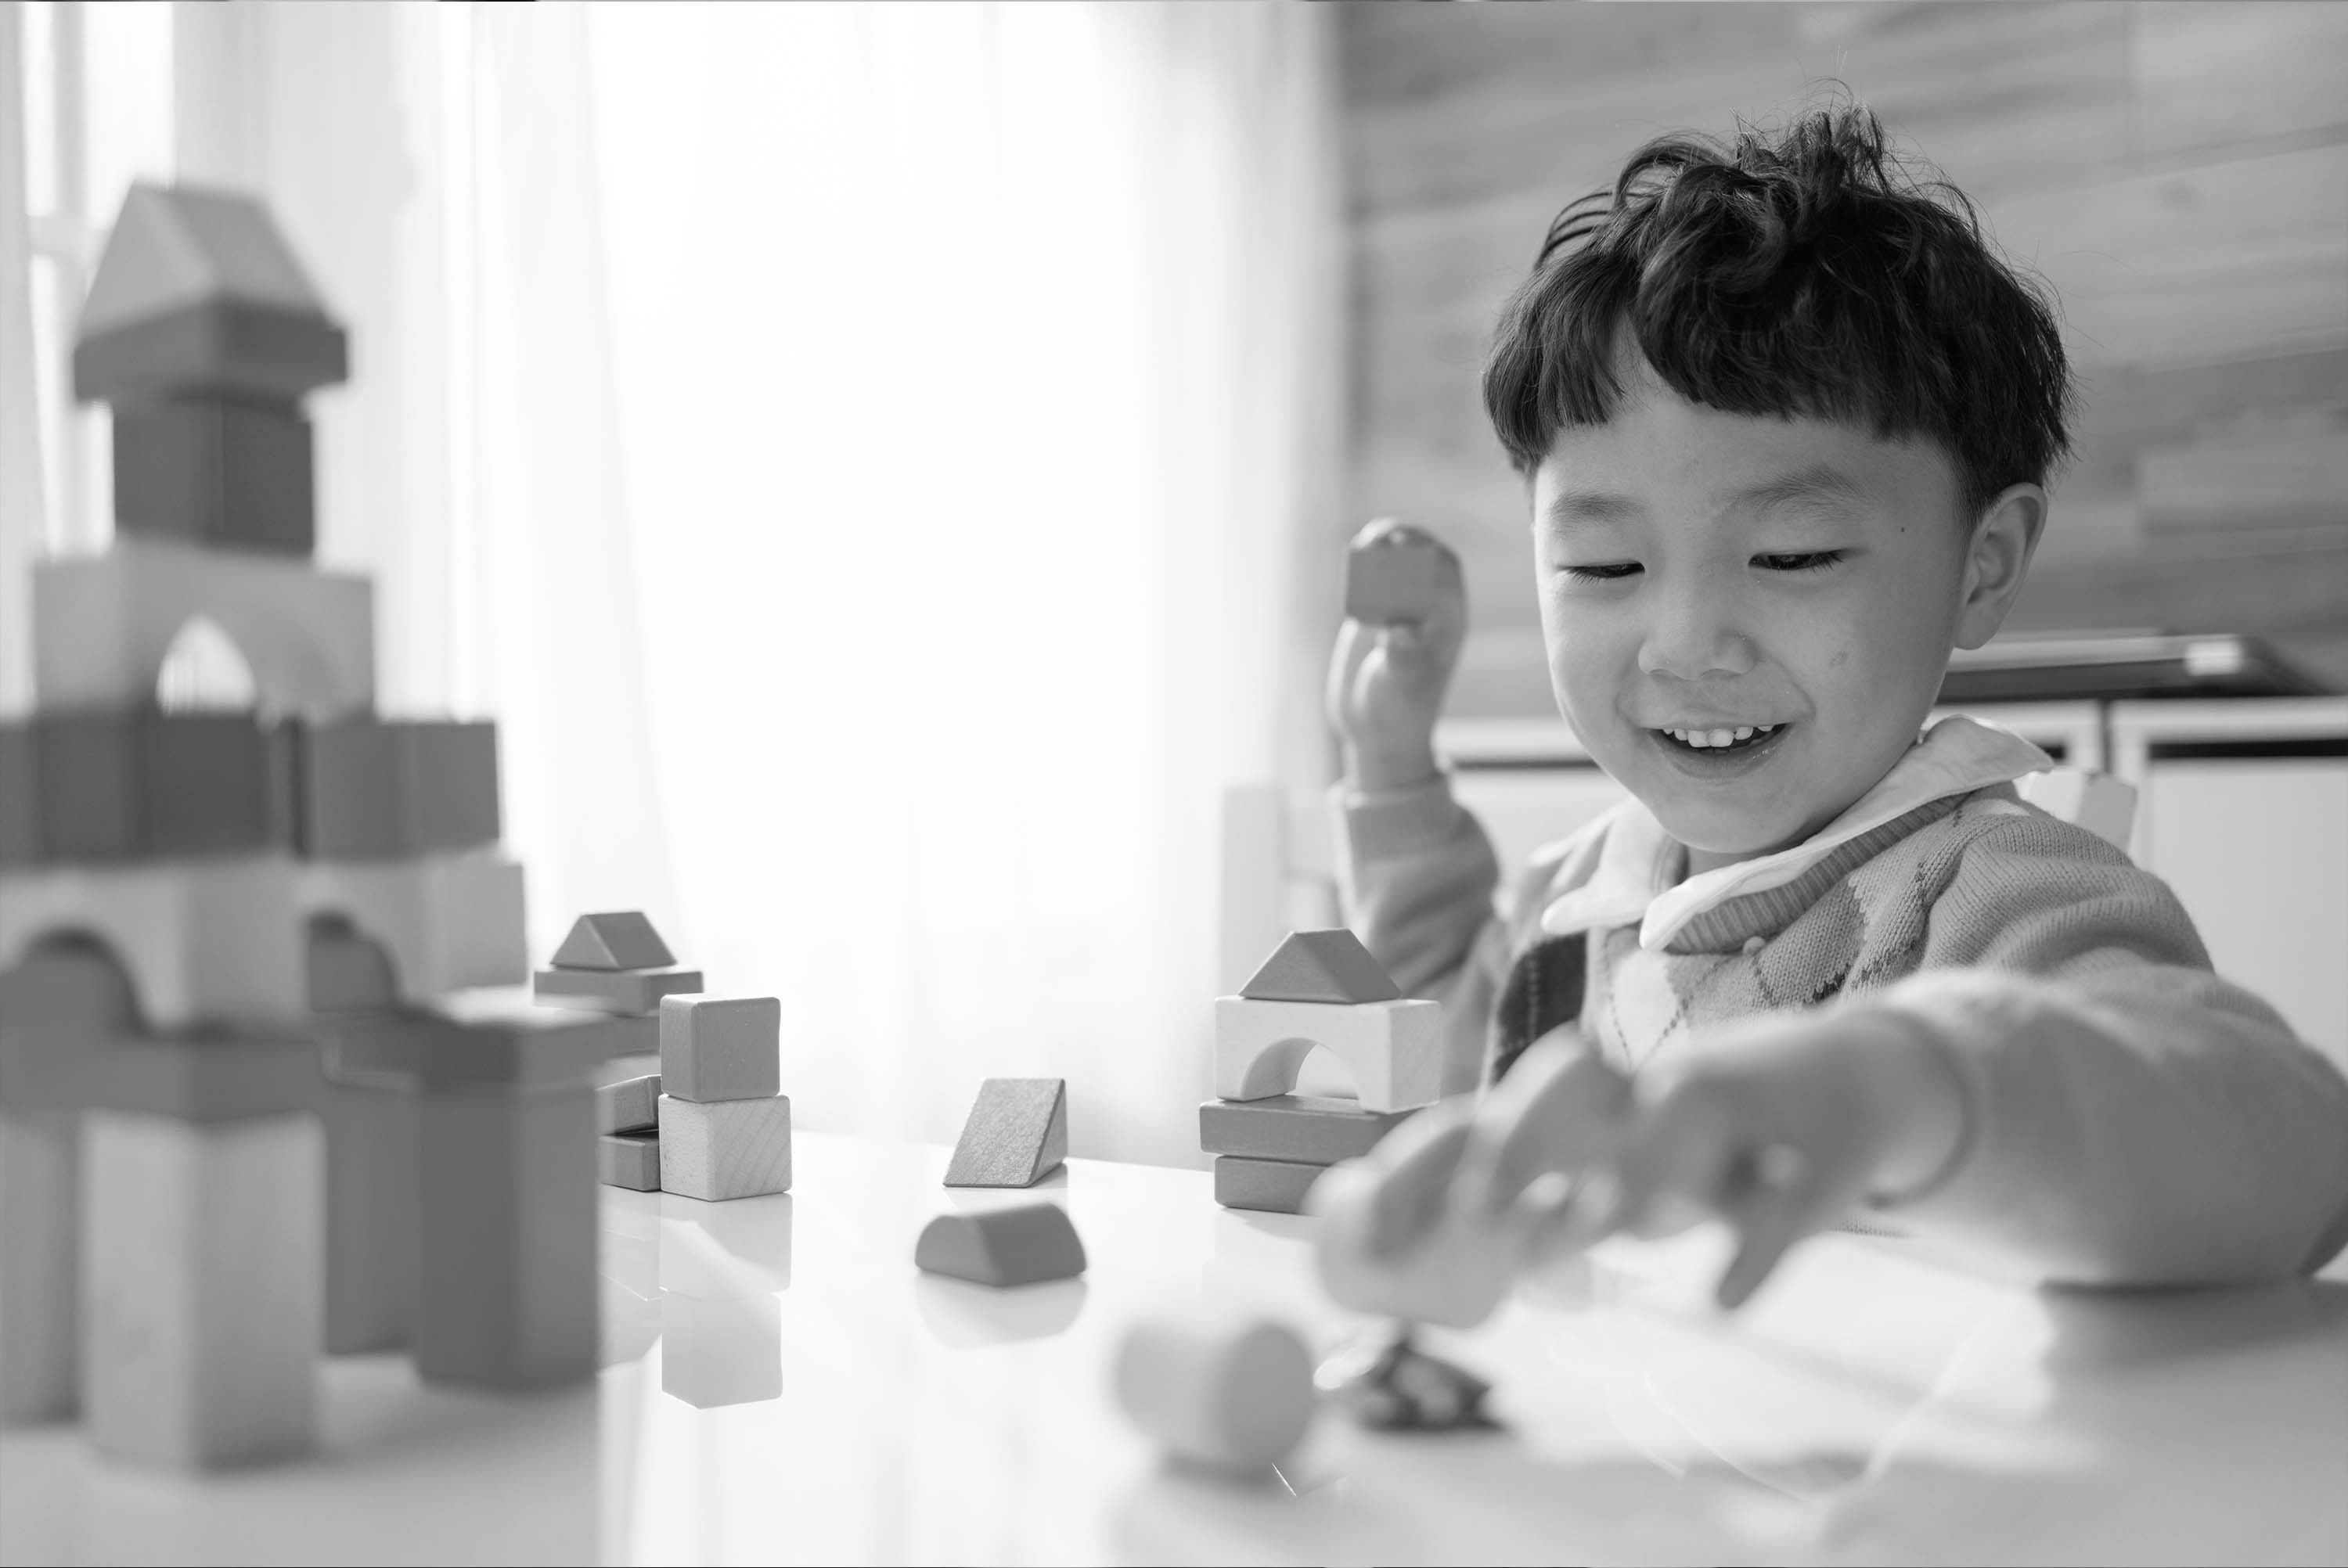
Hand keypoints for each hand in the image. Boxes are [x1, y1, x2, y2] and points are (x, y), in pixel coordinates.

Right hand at [1325, 520, 1466, 792]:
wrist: (1374, 729)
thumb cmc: (1396, 711)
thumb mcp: (1400, 684)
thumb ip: (1403, 657)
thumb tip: (1401, 627)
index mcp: (1449, 622)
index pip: (1446, 576)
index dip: (1429, 552)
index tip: (1405, 544)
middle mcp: (1429, 612)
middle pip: (1424, 561)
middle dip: (1407, 540)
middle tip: (1383, 536)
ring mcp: (1402, 611)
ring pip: (1399, 565)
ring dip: (1386, 543)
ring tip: (1367, 540)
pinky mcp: (1377, 616)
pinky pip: (1375, 579)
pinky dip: (1367, 561)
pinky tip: (1357, 551)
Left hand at [1458, 1009, 1967, 1308]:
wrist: (1857, 1079)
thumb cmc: (1705, 1131)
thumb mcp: (1616, 1152)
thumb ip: (1542, 1197)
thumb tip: (1444, 1250)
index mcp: (1587, 1102)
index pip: (1487, 1112)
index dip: (1426, 1166)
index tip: (1375, 1236)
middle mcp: (1648, 1090)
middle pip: (1573, 1086)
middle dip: (1520, 1142)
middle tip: (1481, 1215)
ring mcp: (1737, 1113)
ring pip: (1680, 1120)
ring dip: (1635, 1170)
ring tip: (1597, 1227)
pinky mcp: (1816, 1160)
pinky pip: (1784, 1203)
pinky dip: (1754, 1251)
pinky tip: (1723, 1301)